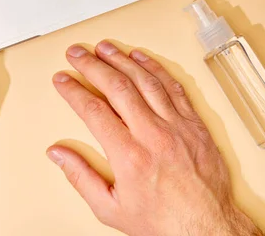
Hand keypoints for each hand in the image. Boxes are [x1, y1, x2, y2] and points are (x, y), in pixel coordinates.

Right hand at [47, 41, 261, 235]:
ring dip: (122, 60)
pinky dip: (155, 69)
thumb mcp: (110, 208)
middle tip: (77, 53)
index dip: (74, 90)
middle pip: (116, 87)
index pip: (93, 110)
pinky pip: (173, 87)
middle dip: (92, 65)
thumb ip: (80, 177)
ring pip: (145, 81)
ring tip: (104, 47)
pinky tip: (141, 58)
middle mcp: (153, 135)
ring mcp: (176, 126)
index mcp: (129, 156)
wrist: (206, 227)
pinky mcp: (194, 124)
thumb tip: (58, 154)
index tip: (63, 80)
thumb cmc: (162, 221)